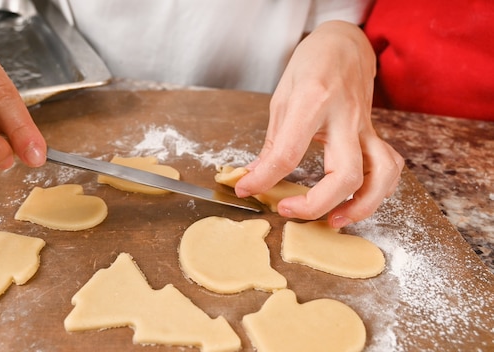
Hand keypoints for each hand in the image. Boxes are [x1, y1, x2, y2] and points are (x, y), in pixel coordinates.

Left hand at [235, 21, 403, 227]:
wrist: (345, 43)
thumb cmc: (312, 64)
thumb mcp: (282, 97)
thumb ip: (273, 142)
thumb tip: (254, 177)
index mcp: (313, 102)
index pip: (288, 154)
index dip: (263, 179)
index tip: (246, 191)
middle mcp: (346, 117)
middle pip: (345, 175)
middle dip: (316, 204)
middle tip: (287, 210)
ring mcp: (366, 127)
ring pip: (381, 175)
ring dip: (360, 206)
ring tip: (334, 221)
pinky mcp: (375, 134)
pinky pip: (389, 166)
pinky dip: (378, 190)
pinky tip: (357, 200)